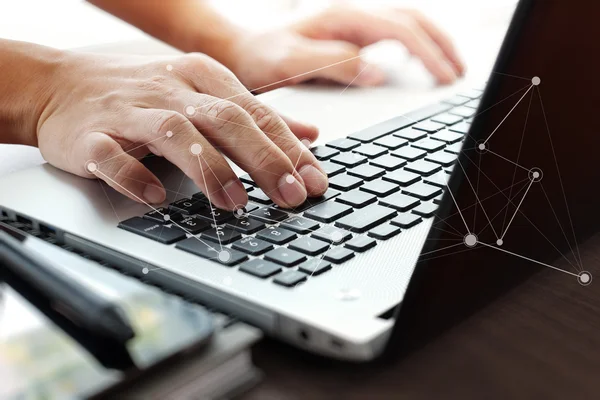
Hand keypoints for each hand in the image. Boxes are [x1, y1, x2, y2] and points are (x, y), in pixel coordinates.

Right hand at [37, 52, 327, 209]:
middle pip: (225, 119)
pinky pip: (113, 157)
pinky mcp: (90, 136)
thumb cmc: (140, 92)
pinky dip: (136, 177)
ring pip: (174, 134)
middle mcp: (169, 89)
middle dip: (264, 159)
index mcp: (200, 77)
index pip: (255, 112)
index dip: (288, 148)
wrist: (57, 84)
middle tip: (291, 196)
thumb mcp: (203, 93)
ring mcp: (129, 112)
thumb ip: (256, 116)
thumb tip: (308, 135)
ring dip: (209, 168)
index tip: (314, 180)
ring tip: (235, 203)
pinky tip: (157, 198)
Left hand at [227, 5, 464, 90]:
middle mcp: (351, 15)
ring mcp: (352, 23)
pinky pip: (392, 33)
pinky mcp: (349, 34)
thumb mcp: (289, 64)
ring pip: (406, 23)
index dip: (428, 54)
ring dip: (432, 42)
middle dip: (440, 45)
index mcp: (343, 19)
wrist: (241, 51)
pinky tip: (418, 61)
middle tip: (458, 74)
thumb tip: (377, 74)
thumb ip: (333, 65)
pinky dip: (414, 45)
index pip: (400, 30)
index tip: (446, 78)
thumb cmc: (261, 59)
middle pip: (412, 20)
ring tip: (450, 67)